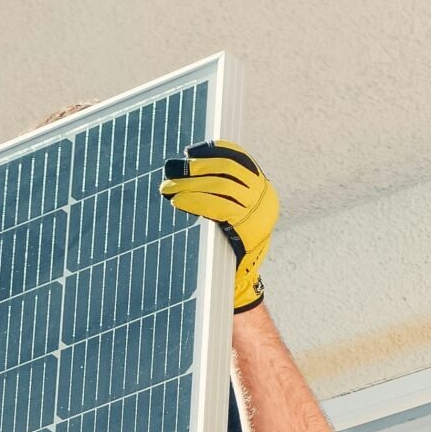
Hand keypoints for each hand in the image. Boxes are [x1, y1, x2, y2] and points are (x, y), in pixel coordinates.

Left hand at [160, 141, 278, 311]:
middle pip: (226, 170)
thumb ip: (221, 190)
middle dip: (196, 166)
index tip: (190, 151)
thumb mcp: (233, 212)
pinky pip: (217, 207)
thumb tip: (186, 166)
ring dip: (189, 183)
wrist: (242, 280)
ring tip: (166, 186)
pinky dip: (195, 200)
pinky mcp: (248, 228)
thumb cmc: (228, 243)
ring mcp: (258, 212)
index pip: (238, 158)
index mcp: (262, 187)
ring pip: (220, 186)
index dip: (212, 151)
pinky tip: (178, 201)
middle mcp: (264, 196)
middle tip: (170, 167)